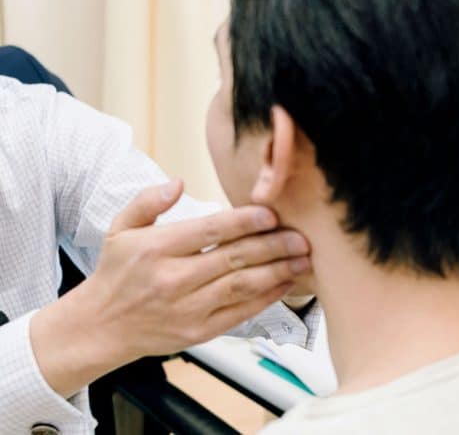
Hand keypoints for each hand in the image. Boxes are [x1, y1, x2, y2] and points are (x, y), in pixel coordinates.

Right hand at [30, 179, 310, 397]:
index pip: (209, 231)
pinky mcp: (197, 332)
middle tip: (301, 236)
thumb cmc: (116, 273)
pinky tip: (286, 284)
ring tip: (302, 259)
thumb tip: (177, 182)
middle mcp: (173, 279)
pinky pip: (240, 313)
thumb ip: (147, 202)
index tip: (271, 214)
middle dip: (273, 246)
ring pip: (241, 286)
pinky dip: (266, 299)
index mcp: (156, 249)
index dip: (244, 221)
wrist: (99, 327)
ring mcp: (187, 309)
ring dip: (277, 271)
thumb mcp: (120, 229)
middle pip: (233, 258)